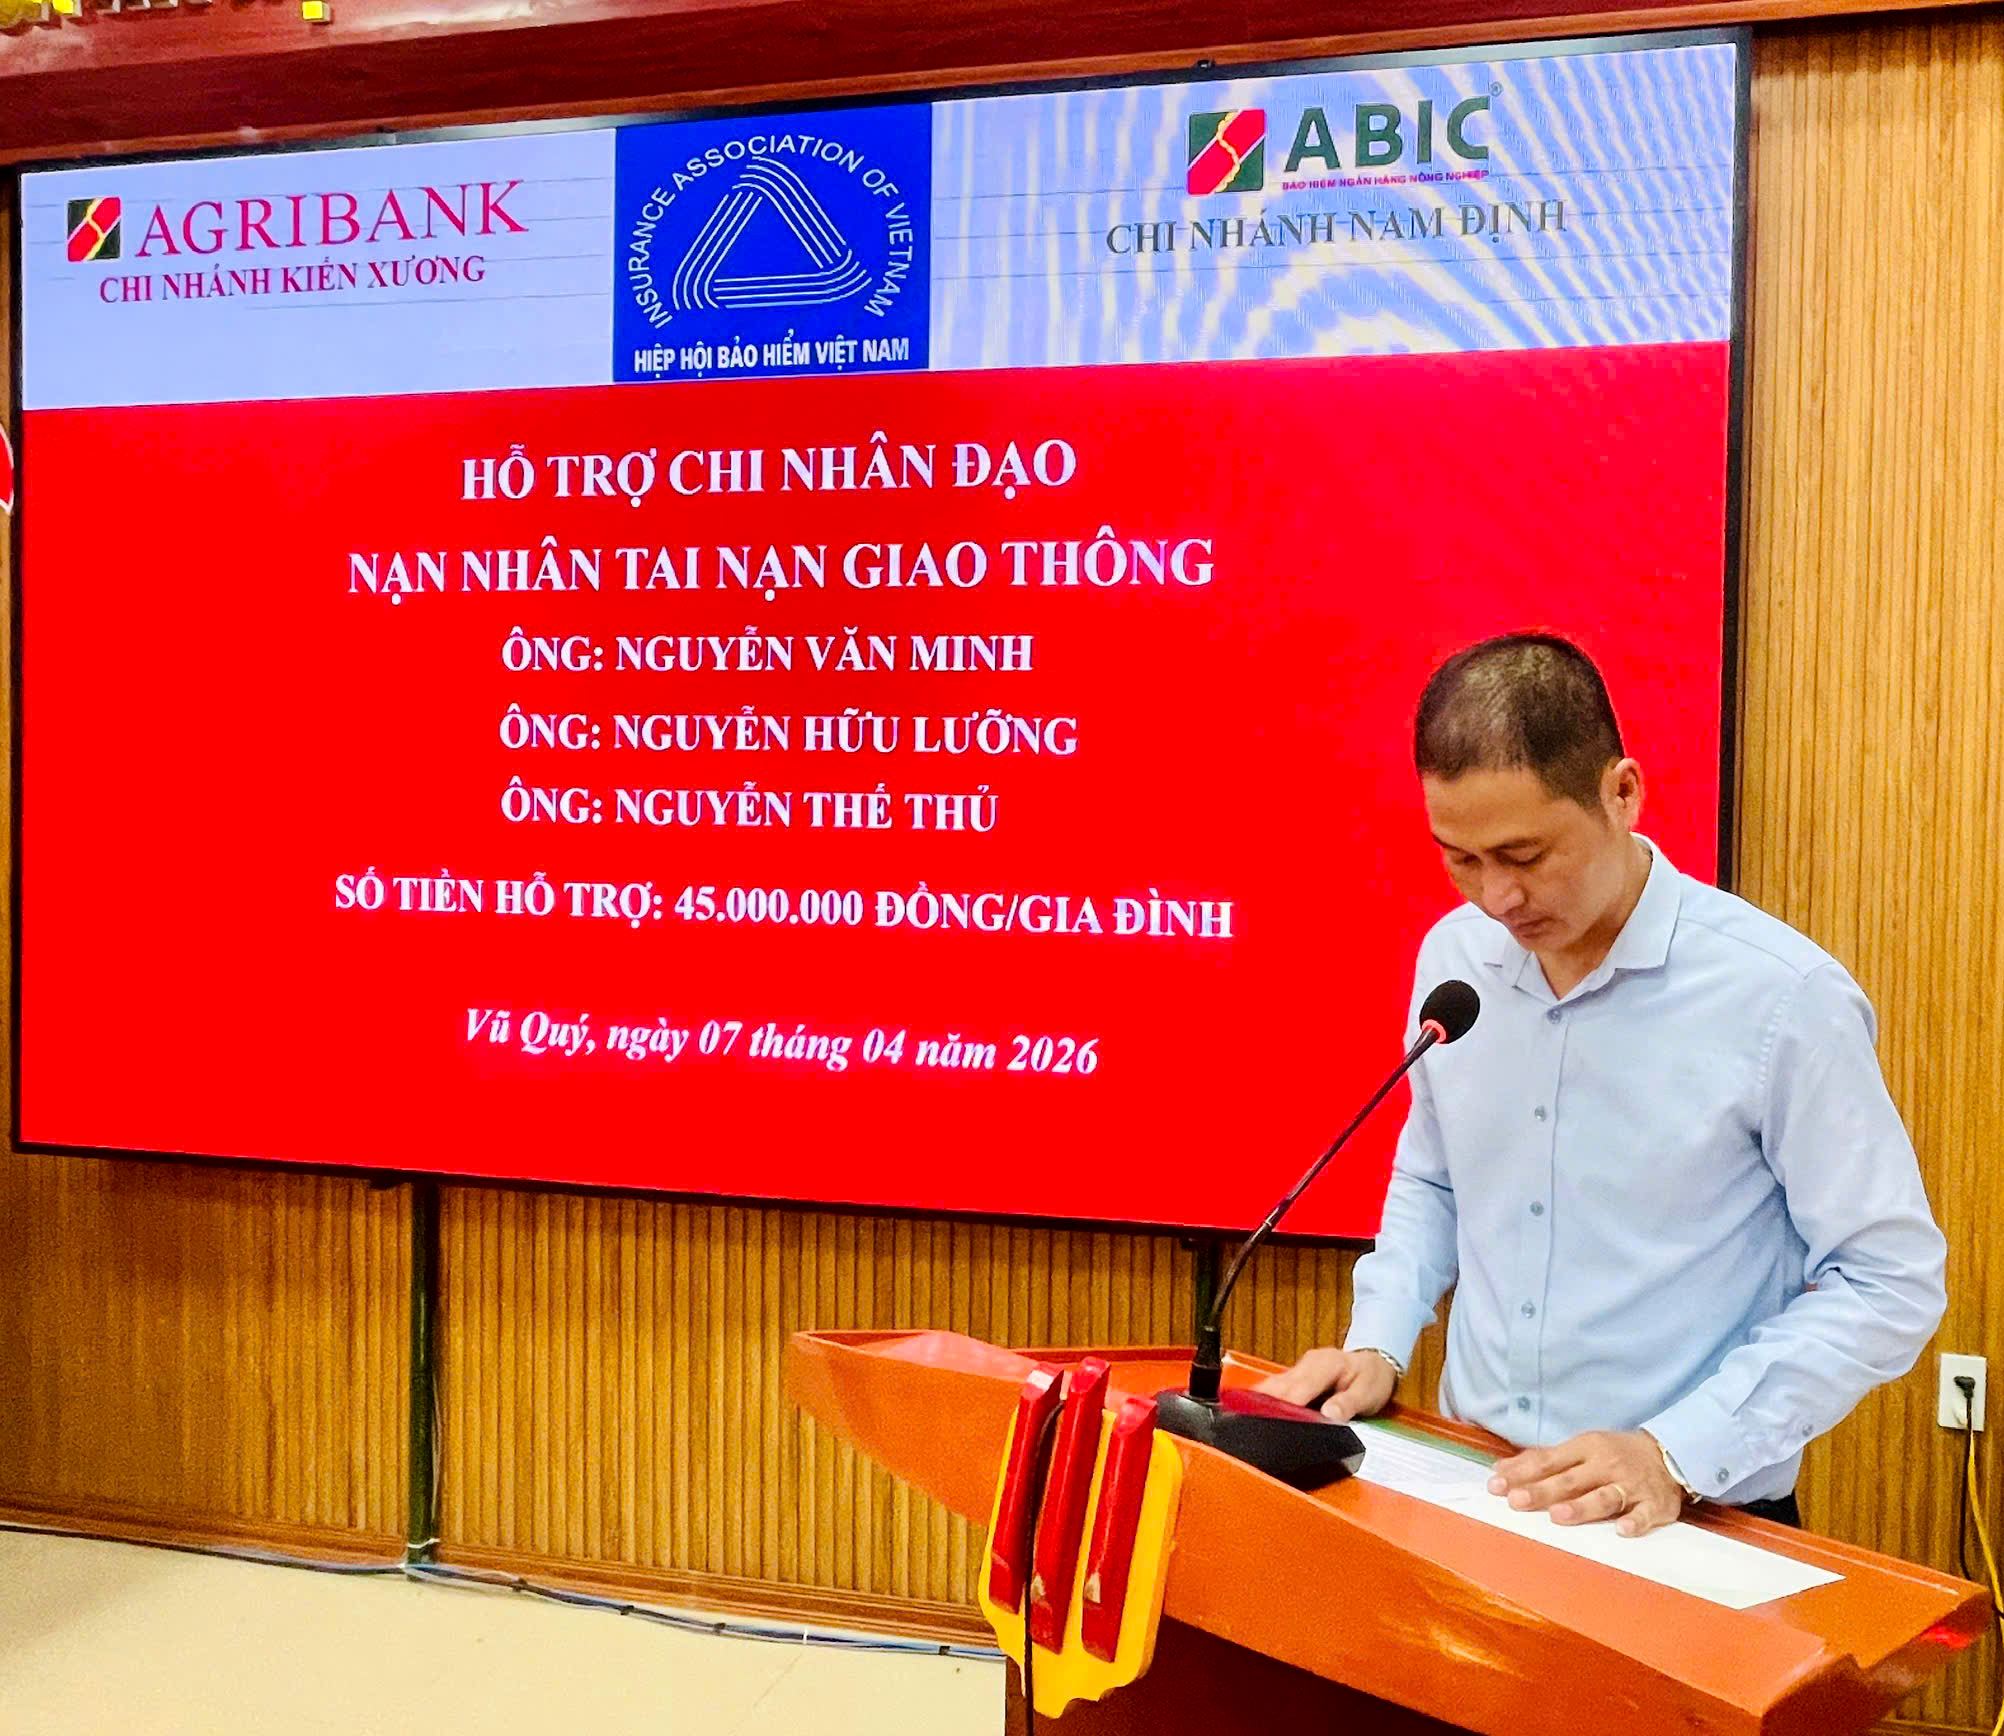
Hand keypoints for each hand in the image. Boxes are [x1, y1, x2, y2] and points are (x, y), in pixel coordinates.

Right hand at [1254, 1347, 1396, 1421]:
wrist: (1374, 1362)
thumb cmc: (1372, 1378)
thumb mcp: (1370, 1392)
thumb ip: (1349, 1403)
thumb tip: (1329, 1415)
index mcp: (1326, 1364)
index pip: (1300, 1387)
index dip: (1285, 1404)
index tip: (1272, 1420)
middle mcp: (1308, 1363)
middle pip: (1280, 1385)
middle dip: (1263, 1403)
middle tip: (1248, 1425)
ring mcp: (1300, 1368)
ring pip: (1273, 1384)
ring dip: (1259, 1401)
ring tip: (1243, 1420)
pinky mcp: (1296, 1376)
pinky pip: (1276, 1386)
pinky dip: (1264, 1398)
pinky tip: (1253, 1411)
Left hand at [1486, 1429, 1684, 1536]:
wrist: (1669, 1454)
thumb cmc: (1615, 1453)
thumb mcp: (1581, 1448)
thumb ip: (1542, 1459)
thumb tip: (1500, 1469)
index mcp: (1586, 1448)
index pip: (1548, 1461)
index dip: (1522, 1473)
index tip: (1496, 1485)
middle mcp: (1606, 1464)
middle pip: (1570, 1480)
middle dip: (1543, 1491)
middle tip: (1517, 1501)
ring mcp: (1632, 1485)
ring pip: (1604, 1496)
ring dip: (1582, 1506)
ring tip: (1559, 1515)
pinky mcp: (1656, 1504)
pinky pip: (1645, 1514)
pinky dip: (1636, 1522)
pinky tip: (1623, 1530)